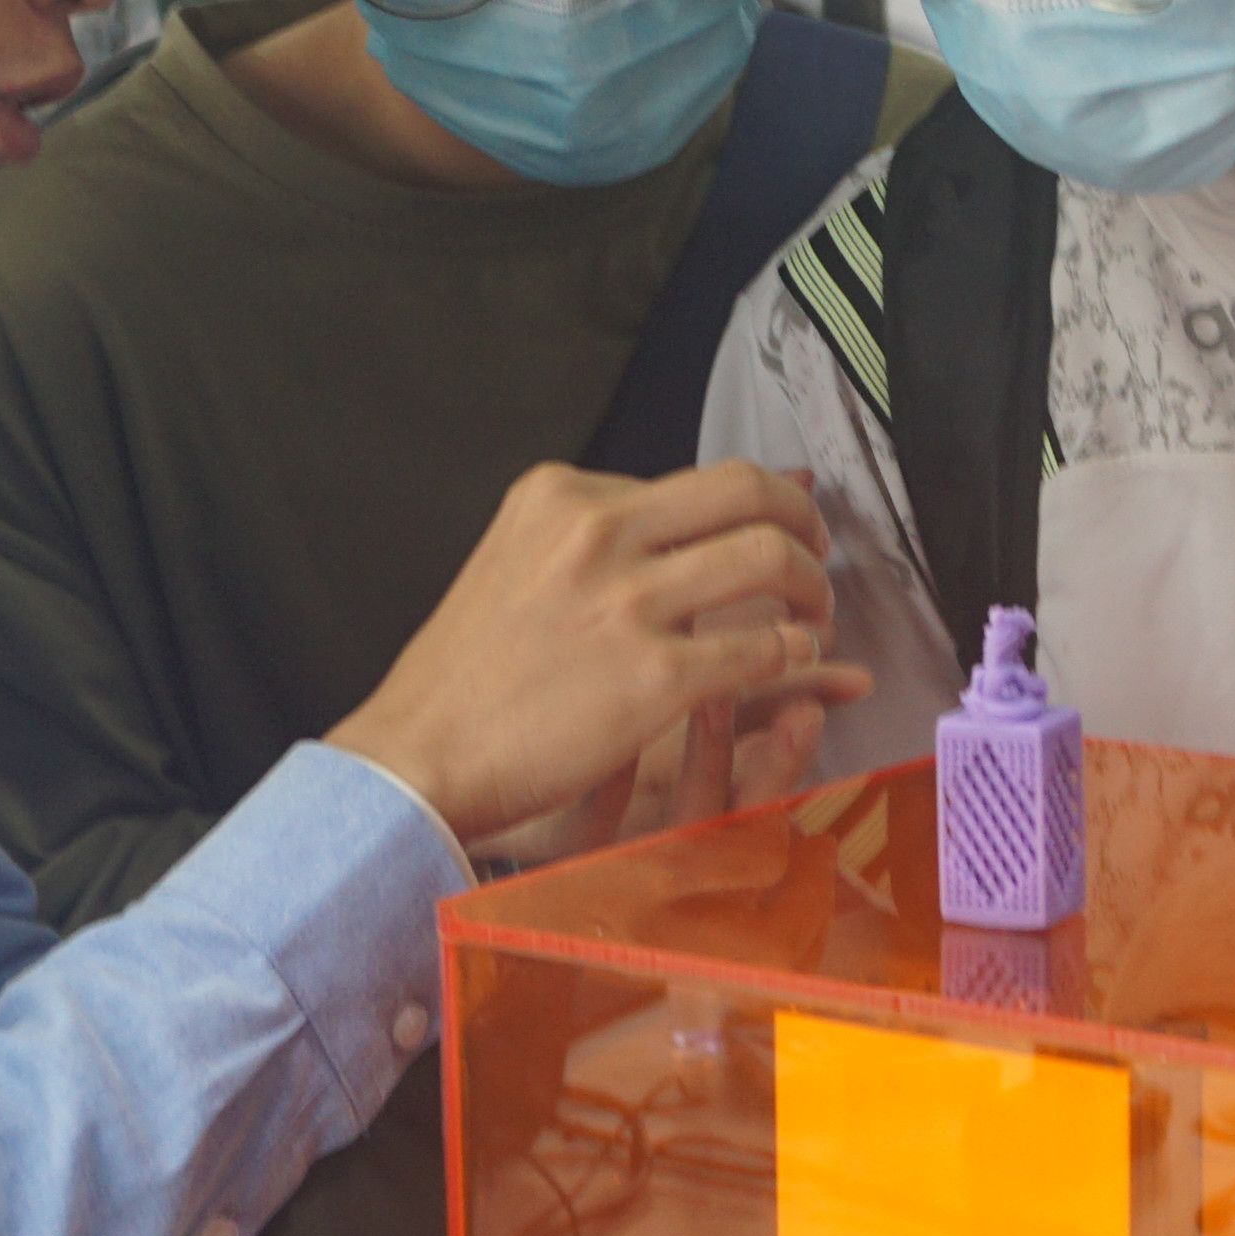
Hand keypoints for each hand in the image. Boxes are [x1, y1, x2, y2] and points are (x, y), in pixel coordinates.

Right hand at [332, 460, 861, 849]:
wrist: (420, 756)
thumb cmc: (466, 678)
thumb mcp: (516, 562)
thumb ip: (588, 537)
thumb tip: (676, 518)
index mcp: (560, 496)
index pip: (689, 479)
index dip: (747, 506)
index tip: (768, 528)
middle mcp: (597, 532)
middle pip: (747, 491)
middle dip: (802, 521)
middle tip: (814, 552)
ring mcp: (628, 602)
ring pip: (770, 560)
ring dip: (811, 588)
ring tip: (813, 615)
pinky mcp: (655, 674)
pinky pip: (762, 647)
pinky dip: (794, 654)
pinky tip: (792, 664)